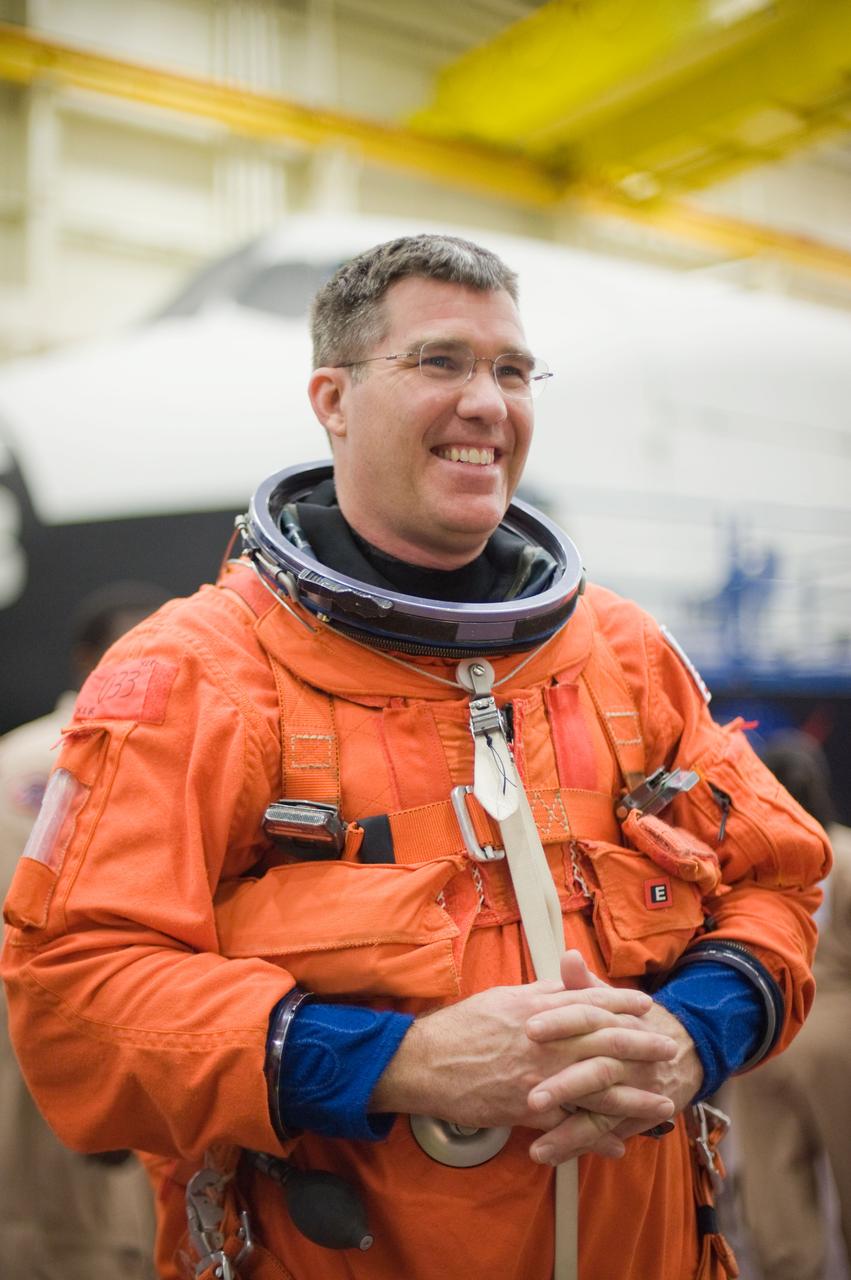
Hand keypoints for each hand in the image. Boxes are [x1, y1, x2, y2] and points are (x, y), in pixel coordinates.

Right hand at [370, 973, 677, 1147]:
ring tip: (661, 1105)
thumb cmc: (461, 1027)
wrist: (425, 1062)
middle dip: (640, 1046)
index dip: (620, 1002)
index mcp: (537, 1010)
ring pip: (596, 1087)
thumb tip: (565, 985)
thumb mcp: (502, 999)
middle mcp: (544, 1041)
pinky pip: (569, 1125)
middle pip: (603, 1042)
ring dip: (632, 1098)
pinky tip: (617, 1143)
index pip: (588, 1002)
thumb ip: (538, 994)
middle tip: (668, 1049)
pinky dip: (595, 1135)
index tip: (645, 1003)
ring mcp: (538, 1077)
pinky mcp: (526, 1110)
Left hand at [525, 952, 700, 1164]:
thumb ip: (584, 984)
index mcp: (615, 1020)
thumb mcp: (611, 999)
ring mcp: (629, 1088)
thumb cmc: (632, 1022)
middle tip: (529, 1095)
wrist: (684, 1050)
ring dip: (568, 1127)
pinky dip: (574, 1144)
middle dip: (563, 1084)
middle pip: (596, 1069)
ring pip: (600, 1107)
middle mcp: (625, 1056)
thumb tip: (568, 956)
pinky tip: (545, 1153)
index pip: (588, 1017)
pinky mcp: (628, 1115)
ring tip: (535, 1137)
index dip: (559, 1021)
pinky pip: (601, 1132)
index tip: (528, 1028)